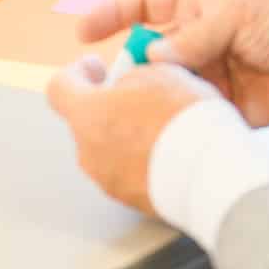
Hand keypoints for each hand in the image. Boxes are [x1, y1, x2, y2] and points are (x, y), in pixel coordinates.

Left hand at [46, 57, 218, 214]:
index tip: (97, 67)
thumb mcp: (159, 72)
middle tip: (139, 94)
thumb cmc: (183, 119)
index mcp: (88, 115)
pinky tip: (170, 150)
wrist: (210, 172)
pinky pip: (128, 172)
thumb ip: (132, 73)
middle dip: (109, 105)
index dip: (76, 73)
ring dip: (126, 134)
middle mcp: (89, 152)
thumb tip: (127, 79)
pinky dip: (141, 159)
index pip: (58, 89)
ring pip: (107, 147)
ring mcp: (108, 180)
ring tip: (162, 124)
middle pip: (87, 120)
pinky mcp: (130, 200)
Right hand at [77, 0, 268, 127]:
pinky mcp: (218, 105)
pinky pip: (186, 111)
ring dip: (150, 92)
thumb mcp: (238, 10)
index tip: (83, 32)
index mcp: (197, 4)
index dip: (111, 13)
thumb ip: (194, 33)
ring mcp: (206, 73)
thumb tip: (152, 54)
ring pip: (162, 83)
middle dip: (127, 64)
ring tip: (140, 102)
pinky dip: (173, 117)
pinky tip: (164, 122)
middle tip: (114, 82)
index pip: (143, 3)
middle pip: (146, 49)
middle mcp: (195, 38)